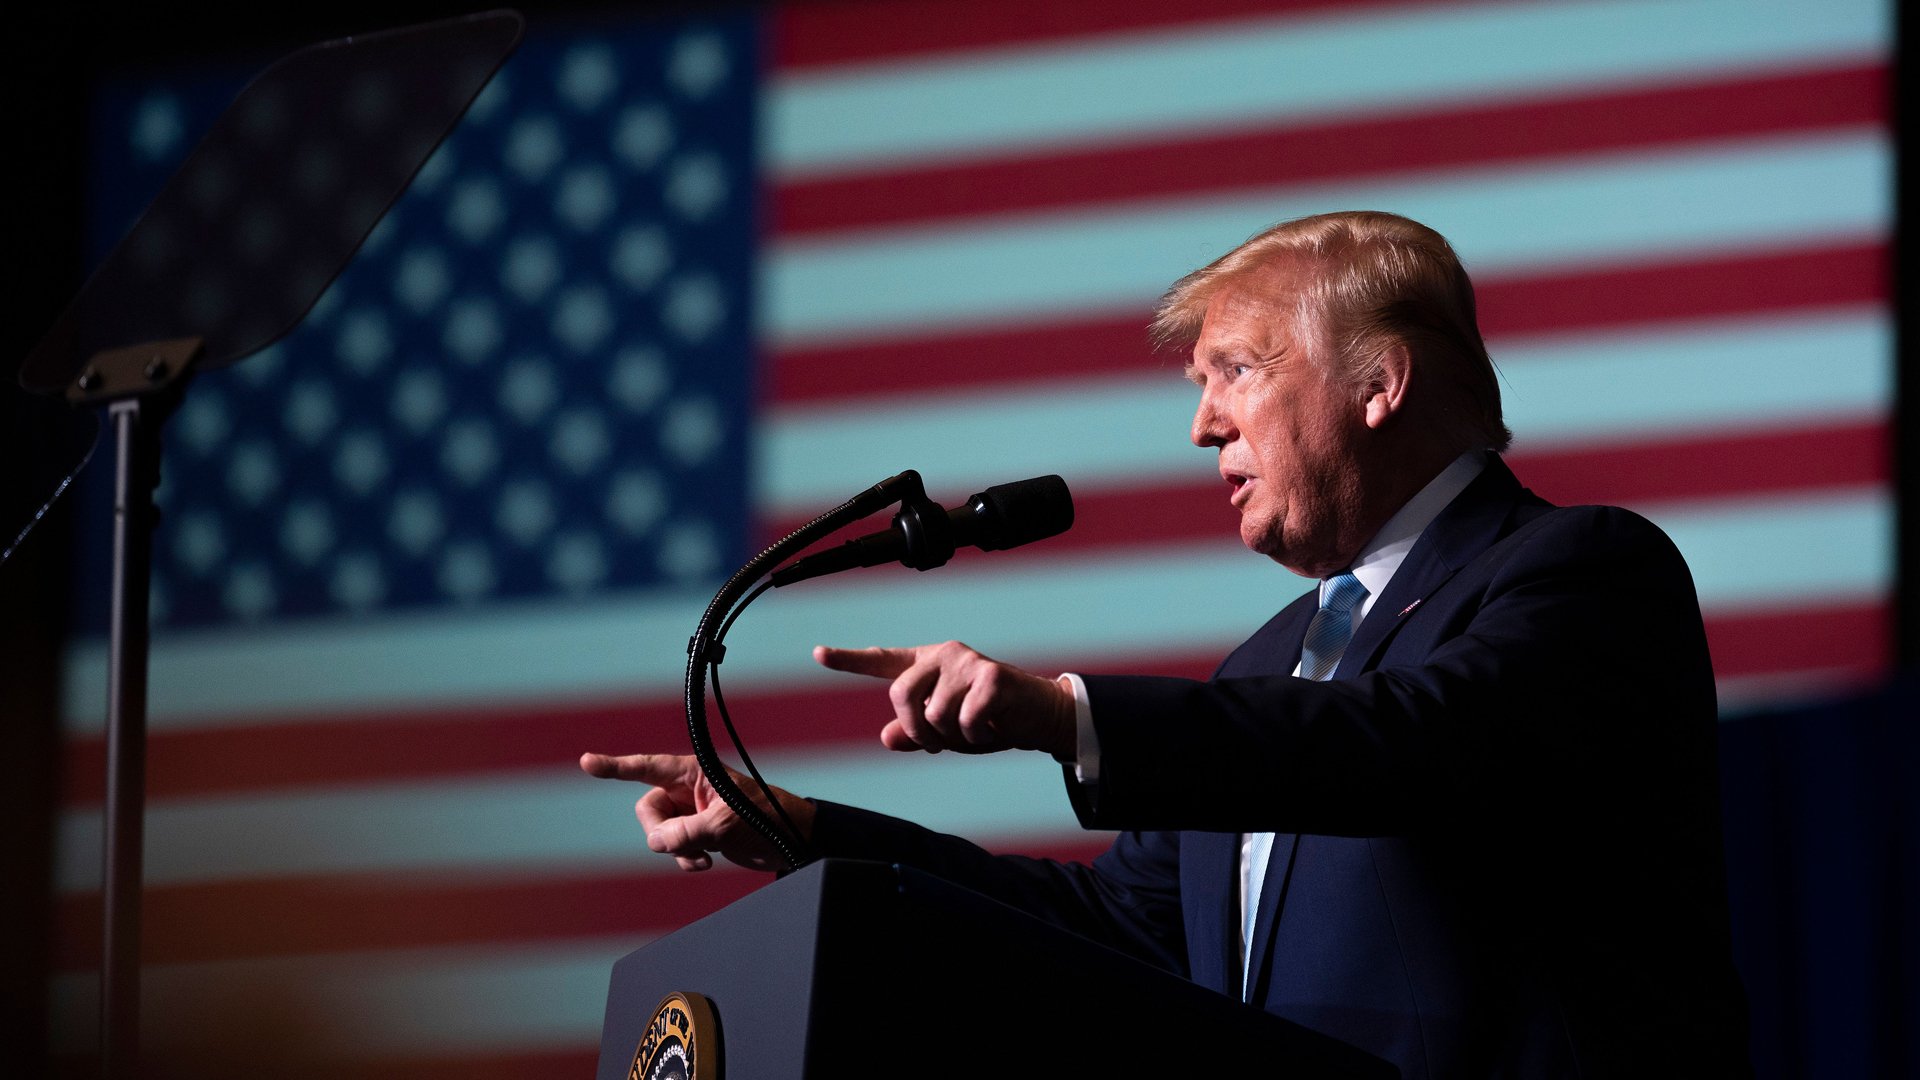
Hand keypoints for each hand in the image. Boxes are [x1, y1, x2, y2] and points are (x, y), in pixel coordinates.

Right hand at [578, 752, 812, 872]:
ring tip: (702, 858)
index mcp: (694, 771)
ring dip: (675, 850)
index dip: (615, 766)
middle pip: (648, 809)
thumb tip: (655, 843)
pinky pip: (674, 847)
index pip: (646, 767)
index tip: (587, 763)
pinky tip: (705, 863)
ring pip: (660, 832)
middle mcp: (688, 789)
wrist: (792, 841)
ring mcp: (692, 812)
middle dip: (660, 832)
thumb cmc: (766, 817)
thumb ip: (687, 832)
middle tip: (679, 845)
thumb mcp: (726, 824)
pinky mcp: (699, 833)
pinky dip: (684, 858)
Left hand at [813, 641, 1074, 758]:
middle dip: (917, 729)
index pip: (882, 662)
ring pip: (934, 714)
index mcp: (926, 666)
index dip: (848, 660)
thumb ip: (914, 733)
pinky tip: (992, 728)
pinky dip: (976, 736)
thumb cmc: (990, 722)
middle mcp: (943, 656)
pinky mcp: (990, 676)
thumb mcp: (946, 733)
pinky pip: (965, 719)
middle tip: (939, 744)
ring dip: (952, 737)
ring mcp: (966, 662)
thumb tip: (886, 736)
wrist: (1039, 717)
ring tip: (973, 731)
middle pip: (901, 694)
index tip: (818, 653)